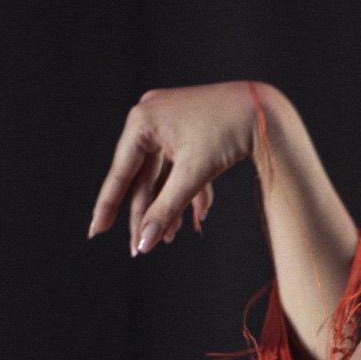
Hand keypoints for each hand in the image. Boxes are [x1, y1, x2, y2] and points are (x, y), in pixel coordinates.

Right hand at [88, 82, 268, 256]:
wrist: (265, 111)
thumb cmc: (227, 132)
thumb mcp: (192, 175)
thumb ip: (165, 210)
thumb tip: (145, 244)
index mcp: (143, 121)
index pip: (121, 172)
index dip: (108, 206)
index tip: (95, 231)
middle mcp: (151, 118)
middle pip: (142, 178)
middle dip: (147, 214)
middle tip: (140, 248)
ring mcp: (168, 123)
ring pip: (161, 176)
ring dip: (168, 207)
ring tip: (171, 237)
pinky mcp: (186, 130)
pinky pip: (179, 167)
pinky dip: (187, 190)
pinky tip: (198, 214)